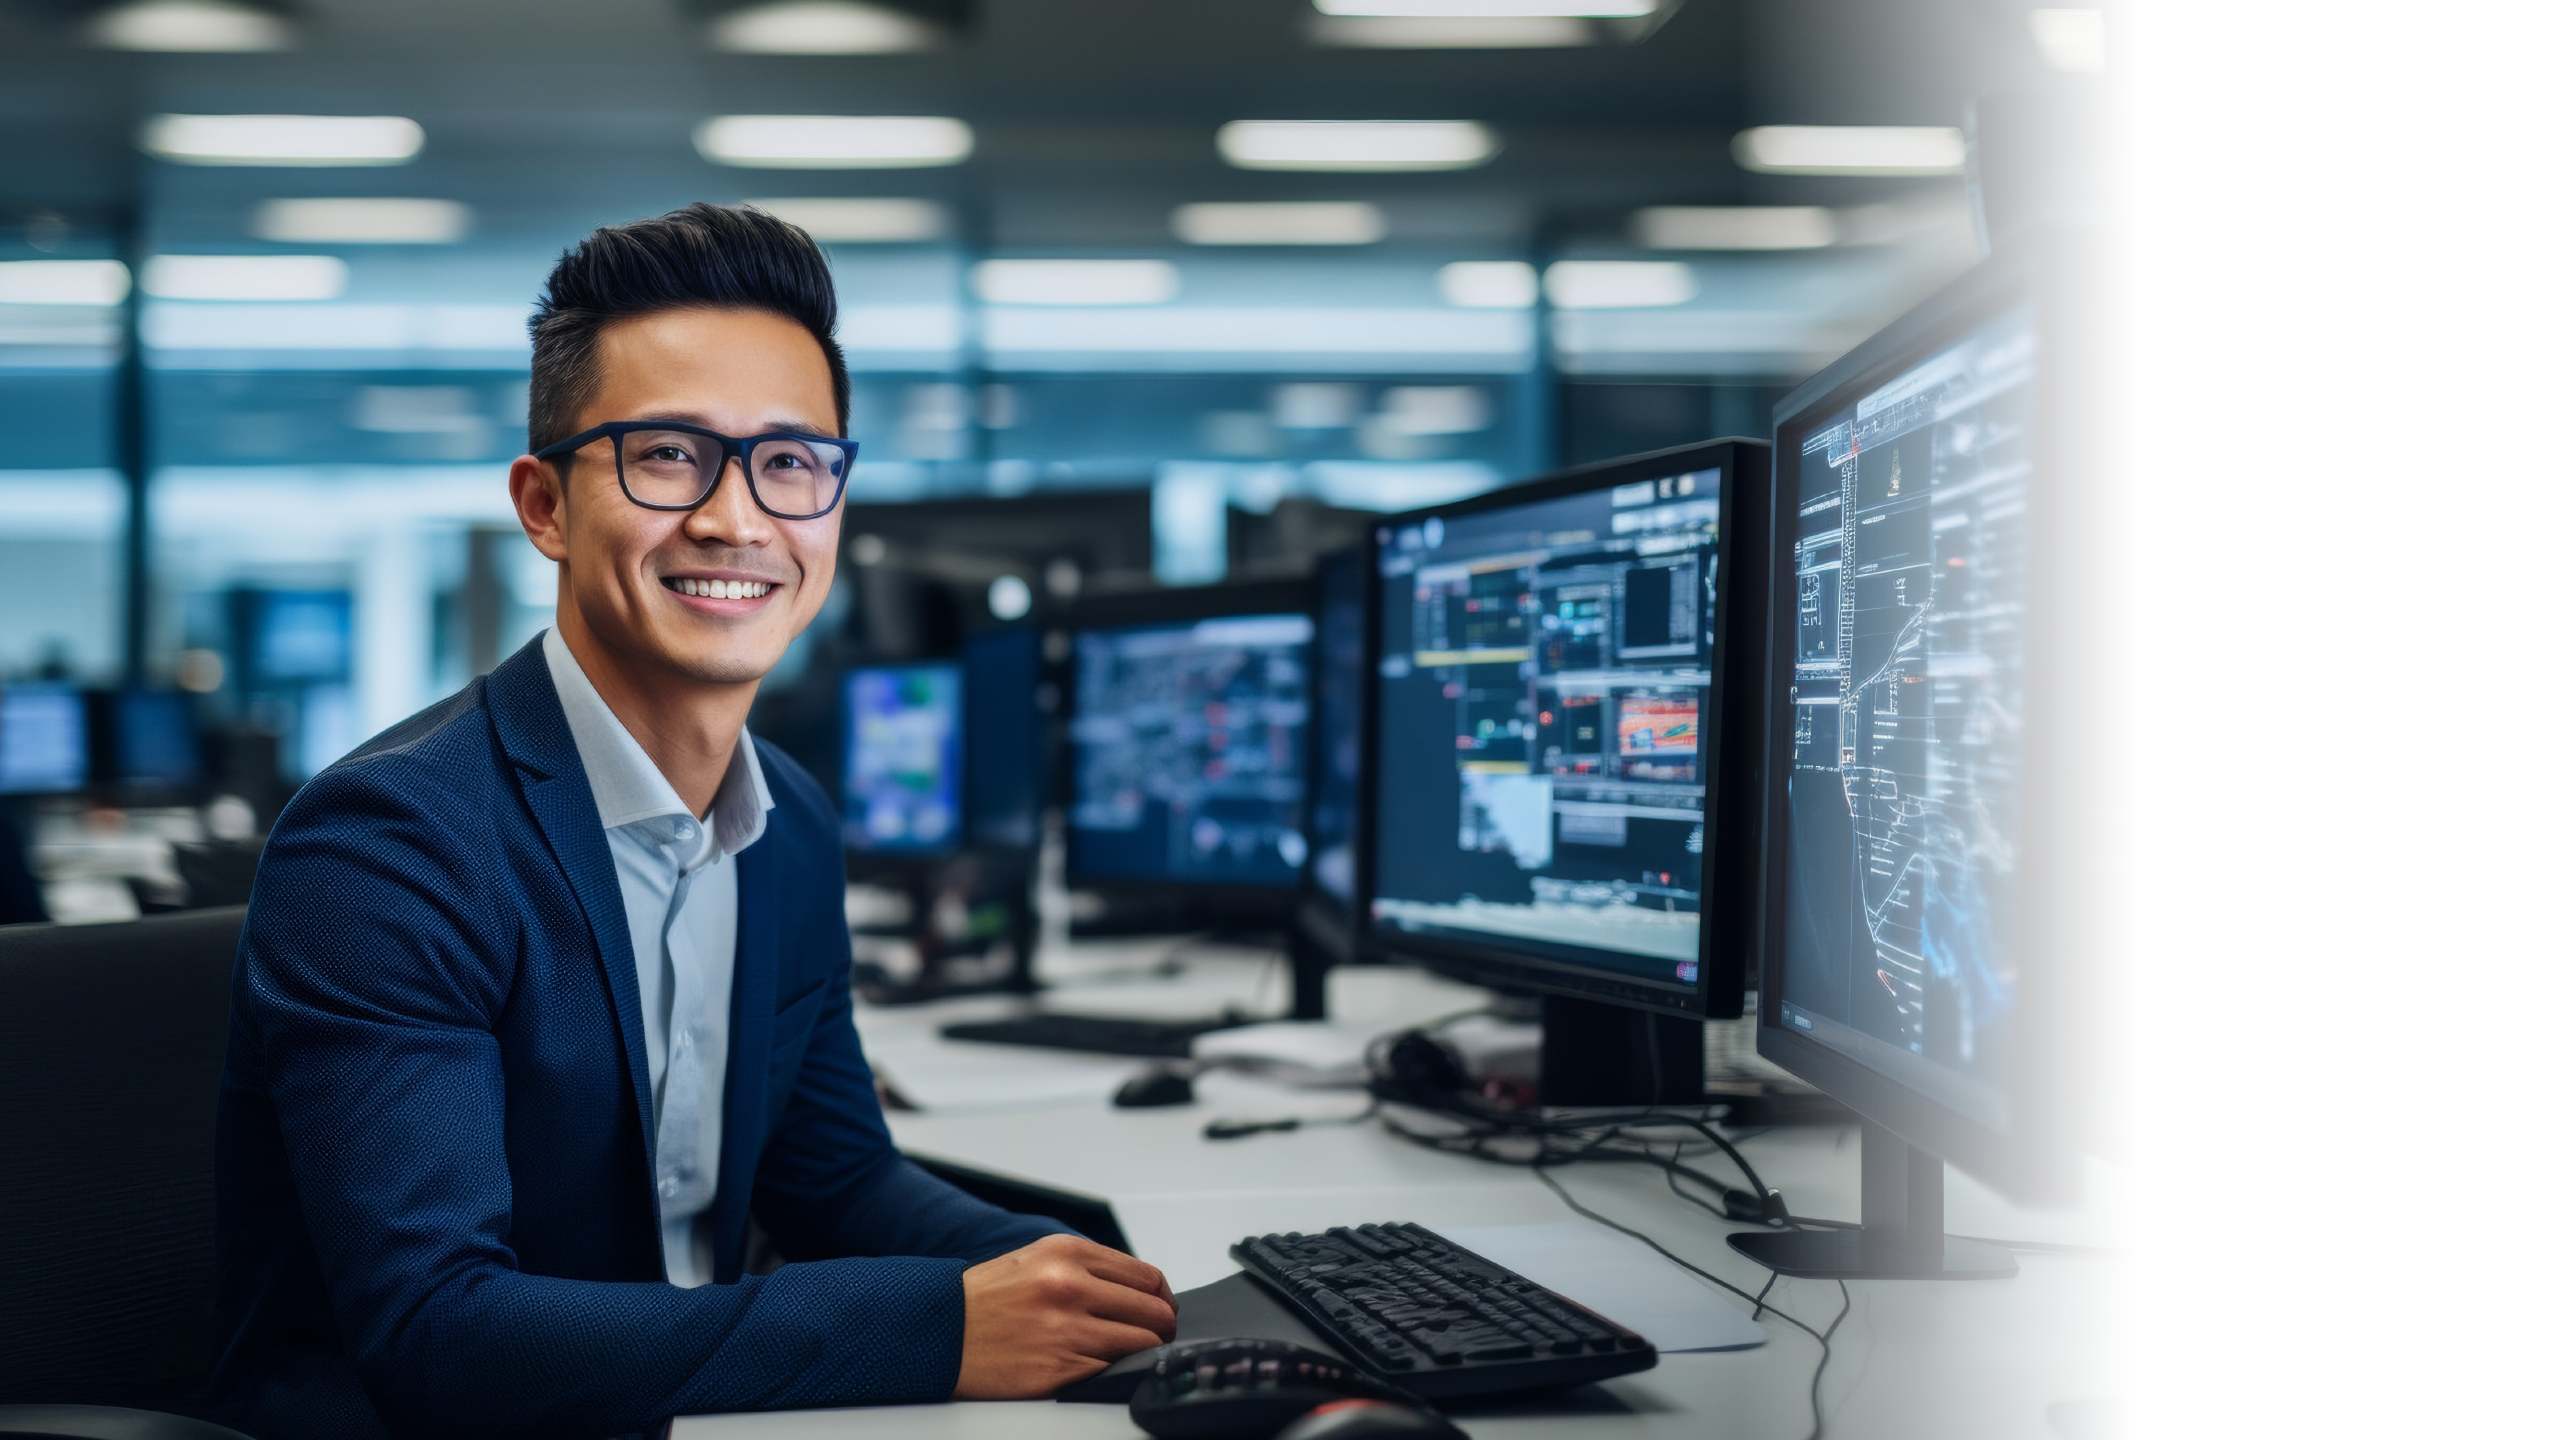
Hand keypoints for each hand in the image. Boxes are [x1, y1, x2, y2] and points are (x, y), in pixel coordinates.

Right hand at [952, 1234, 1177, 1398]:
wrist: (938, 1329)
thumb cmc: (987, 1296)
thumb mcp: (1038, 1258)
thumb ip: (1089, 1268)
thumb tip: (1140, 1289)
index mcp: (1068, 1253)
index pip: (1146, 1277)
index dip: (1162, 1297)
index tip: (1163, 1307)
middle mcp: (1069, 1287)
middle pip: (1152, 1311)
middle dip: (1162, 1326)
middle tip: (1160, 1334)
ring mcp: (1065, 1331)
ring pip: (1139, 1344)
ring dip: (1143, 1351)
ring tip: (1133, 1351)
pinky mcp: (1057, 1370)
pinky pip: (1110, 1371)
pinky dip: (1114, 1370)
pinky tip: (1104, 1365)